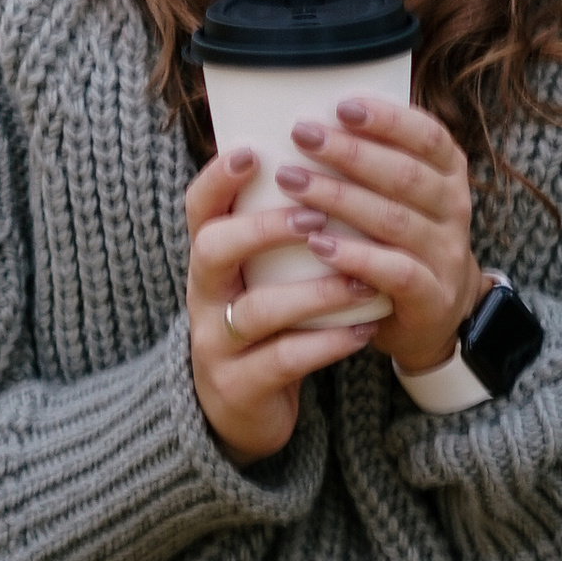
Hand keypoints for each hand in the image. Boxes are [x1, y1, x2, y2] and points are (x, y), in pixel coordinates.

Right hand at [185, 147, 382, 462]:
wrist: (241, 409)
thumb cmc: (266, 323)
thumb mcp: (260, 275)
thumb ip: (281, 231)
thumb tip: (331, 161)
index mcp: (210, 260)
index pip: (198, 209)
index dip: (217, 178)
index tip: (253, 151)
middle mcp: (203, 297)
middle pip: (212, 250)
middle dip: (263, 229)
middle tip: (315, 217)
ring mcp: (216, 344)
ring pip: (255, 310)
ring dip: (314, 292)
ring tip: (362, 281)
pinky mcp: (240, 387)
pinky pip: (283, 361)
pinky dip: (327, 344)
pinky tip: (363, 329)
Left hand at [275, 94, 485, 380]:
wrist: (439, 314)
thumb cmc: (400, 240)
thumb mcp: (402, 195)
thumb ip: (373, 159)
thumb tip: (309, 115)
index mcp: (449, 173)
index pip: (429, 136)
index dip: (388, 119)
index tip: (341, 106)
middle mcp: (454, 209)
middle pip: (405, 174)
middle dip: (350, 152)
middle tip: (301, 135)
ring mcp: (446, 254)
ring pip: (395, 220)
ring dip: (341, 197)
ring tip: (293, 182)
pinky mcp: (432, 297)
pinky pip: (396, 272)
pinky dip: (356, 256)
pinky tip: (318, 243)